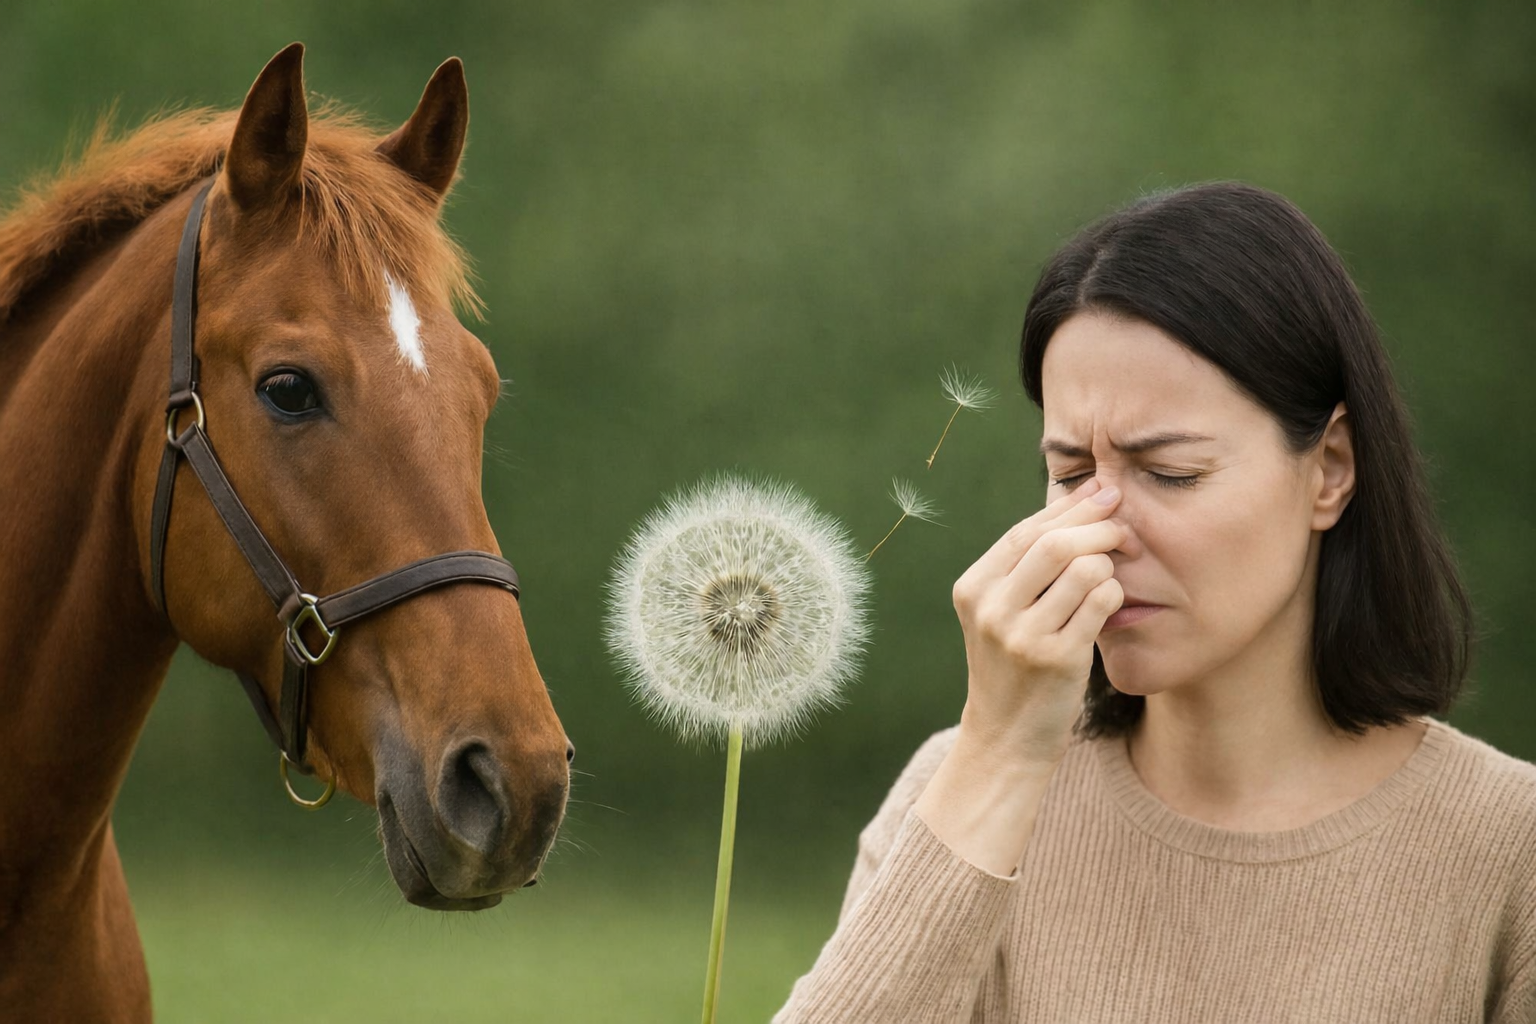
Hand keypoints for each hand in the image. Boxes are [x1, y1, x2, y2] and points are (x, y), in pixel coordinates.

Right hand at [950, 477, 1125, 769]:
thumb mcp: (1000, 613)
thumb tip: (1080, 497)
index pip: (1025, 531)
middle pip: (1055, 543)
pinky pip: (1100, 602)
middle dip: (1097, 526)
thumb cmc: (1013, 666)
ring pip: (1082, 569)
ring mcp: (1021, 635)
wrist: (1005, 737)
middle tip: (1123, 527)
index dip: (1069, 507)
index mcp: (973, 589)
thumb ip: (1026, 564)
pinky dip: (1113, 594)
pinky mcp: (1055, 659)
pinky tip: (1111, 603)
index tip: (1102, 490)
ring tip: (1111, 573)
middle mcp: (992, 609)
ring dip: (1108, 563)